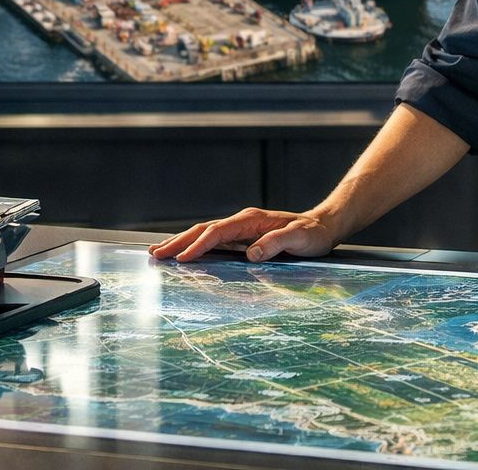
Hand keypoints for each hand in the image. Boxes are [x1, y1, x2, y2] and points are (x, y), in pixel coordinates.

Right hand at [149, 207, 340, 262]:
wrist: (322, 227)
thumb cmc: (312, 233)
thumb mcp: (299, 238)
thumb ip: (276, 243)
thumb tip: (252, 255)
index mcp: (251, 220)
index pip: (218, 231)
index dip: (199, 245)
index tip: (183, 258)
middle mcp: (242, 222)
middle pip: (203, 230)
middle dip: (178, 241)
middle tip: (156, 253)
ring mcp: (240, 230)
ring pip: (204, 235)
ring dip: (181, 243)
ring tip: (159, 251)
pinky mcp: (241, 239)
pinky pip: (212, 242)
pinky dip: (195, 247)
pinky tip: (184, 254)